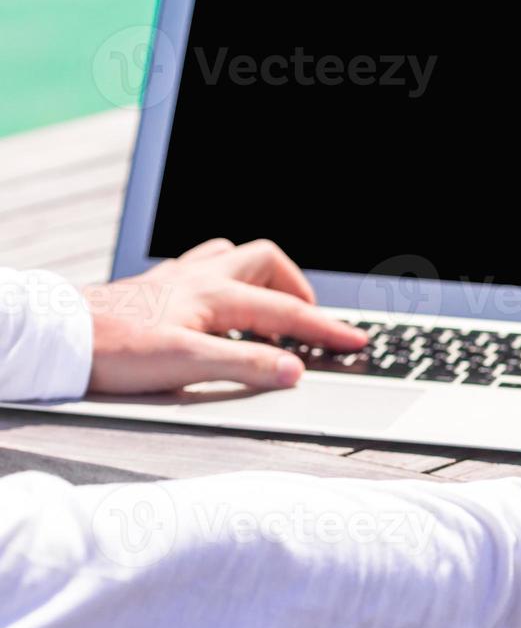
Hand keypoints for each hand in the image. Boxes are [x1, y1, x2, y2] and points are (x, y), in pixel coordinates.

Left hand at [83, 239, 366, 394]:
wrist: (58, 336)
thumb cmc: (114, 350)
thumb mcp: (186, 365)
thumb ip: (245, 365)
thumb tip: (294, 370)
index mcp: (215, 295)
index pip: (286, 312)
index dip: (326, 329)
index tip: (356, 342)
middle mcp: (199, 278)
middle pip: (266, 261)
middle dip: (296, 287)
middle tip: (309, 320)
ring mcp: (176, 278)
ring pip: (233, 256)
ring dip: (261, 277)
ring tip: (270, 307)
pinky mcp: (156, 288)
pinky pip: (202, 266)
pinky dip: (224, 279)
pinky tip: (219, 304)